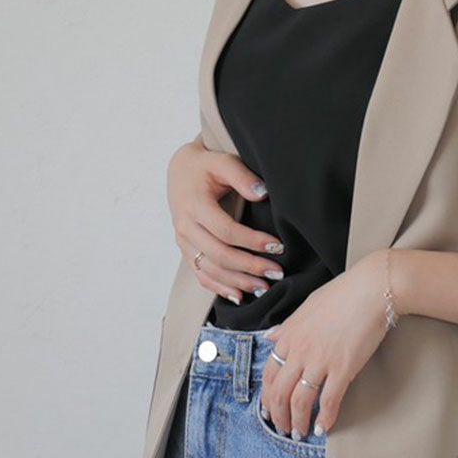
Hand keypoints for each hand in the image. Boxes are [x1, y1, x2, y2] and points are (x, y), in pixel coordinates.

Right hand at [168, 138, 284, 304]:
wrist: (180, 170)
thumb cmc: (206, 165)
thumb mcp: (223, 162)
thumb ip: (242, 176)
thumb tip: (262, 193)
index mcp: (194, 205)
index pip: (226, 231)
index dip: (252, 241)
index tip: (277, 246)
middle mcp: (185, 227)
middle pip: (219, 255)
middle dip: (250, 267)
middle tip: (277, 272)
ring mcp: (184, 241)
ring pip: (210, 270)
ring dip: (238, 282)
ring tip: (264, 287)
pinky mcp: (186, 250)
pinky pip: (201, 275)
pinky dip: (220, 288)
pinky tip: (239, 295)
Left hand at [259, 254, 392, 439]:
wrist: (372, 288)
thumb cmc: (343, 293)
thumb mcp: (307, 306)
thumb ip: (287, 326)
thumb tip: (270, 338)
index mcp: (289, 336)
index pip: (269, 374)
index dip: (267, 397)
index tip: (270, 410)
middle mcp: (300, 351)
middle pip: (279, 393)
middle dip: (278, 416)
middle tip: (284, 428)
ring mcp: (320, 361)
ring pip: (299, 402)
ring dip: (298, 422)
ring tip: (301, 433)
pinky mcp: (343, 368)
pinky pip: (329, 401)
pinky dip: (324, 418)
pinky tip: (324, 428)